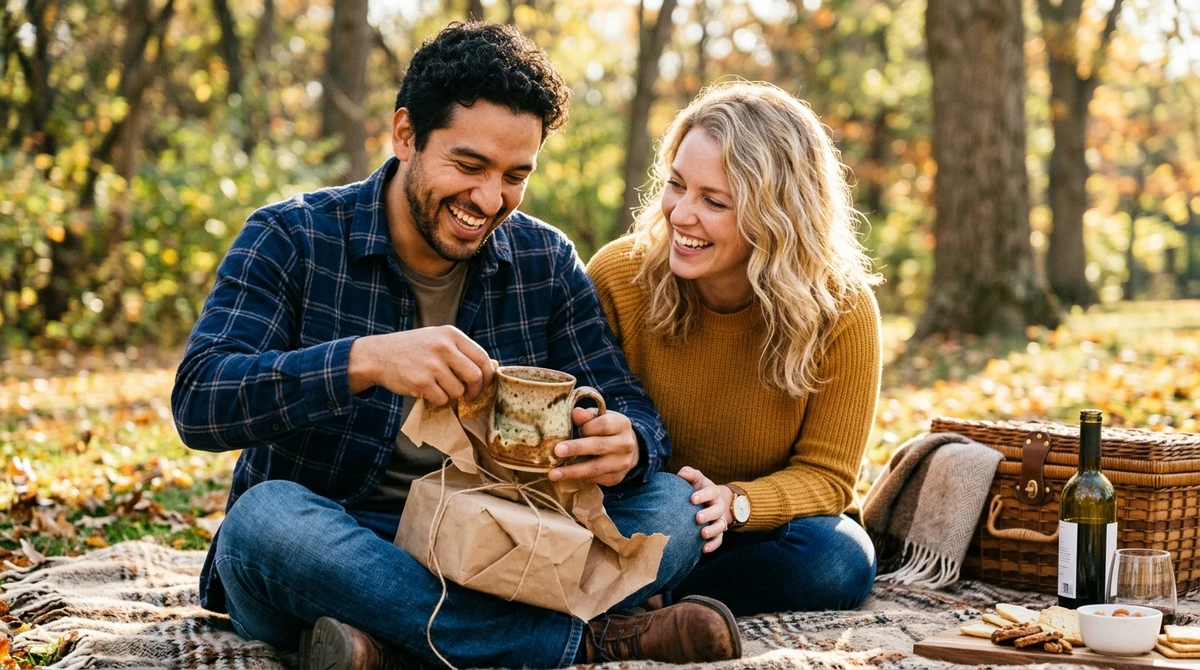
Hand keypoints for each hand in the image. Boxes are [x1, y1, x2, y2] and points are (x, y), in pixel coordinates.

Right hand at [347, 326, 493, 404]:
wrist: (378, 355)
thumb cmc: (412, 349)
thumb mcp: (437, 339)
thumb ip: (460, 351)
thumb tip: (488, 370)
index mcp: (451, 334)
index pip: (482, 358)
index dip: (488, 376)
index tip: (485, 385)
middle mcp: (444, 347)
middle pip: (475, 376)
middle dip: (475, 391)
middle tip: (469, 396)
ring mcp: (432, 364)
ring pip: (458, 390)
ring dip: (451, 395)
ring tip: (439, 388)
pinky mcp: (421, 381)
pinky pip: (442, 399)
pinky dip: (437, 400)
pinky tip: (427, 391)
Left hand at [546, 407, 638, 485]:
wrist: (625, 449)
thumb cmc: (606, 429)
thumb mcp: (599, 418)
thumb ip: (587, 416)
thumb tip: (575, 413)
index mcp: (622, 424)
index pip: (603, 425)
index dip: (587, 427)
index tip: (575, 429)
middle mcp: (625, 445)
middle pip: (599, 446)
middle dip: (576, 449)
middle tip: (556, 451)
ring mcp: (622, 463)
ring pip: (595, 468)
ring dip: (572, 471)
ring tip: (553, 474)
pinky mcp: (615, 478)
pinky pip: (594, 479)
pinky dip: (578, 478)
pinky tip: (565, 476)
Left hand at [678, 466, 732, 553]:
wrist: (713, 501)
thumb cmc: (699, 489)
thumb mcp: (696, 479)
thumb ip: (689, 473)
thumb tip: (681, 474)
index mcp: (712, 492)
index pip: (710, 492)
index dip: (703, 495)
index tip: (692, 499)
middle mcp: (718, 506)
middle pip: (717, 510)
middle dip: (708, 514)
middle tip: (698, 518)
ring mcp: (719, 520)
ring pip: (720, 527)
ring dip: (712, 530)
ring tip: (702, 534)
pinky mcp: (718, 532)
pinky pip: (718, 540)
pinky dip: (713, 545)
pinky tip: (703, 549)